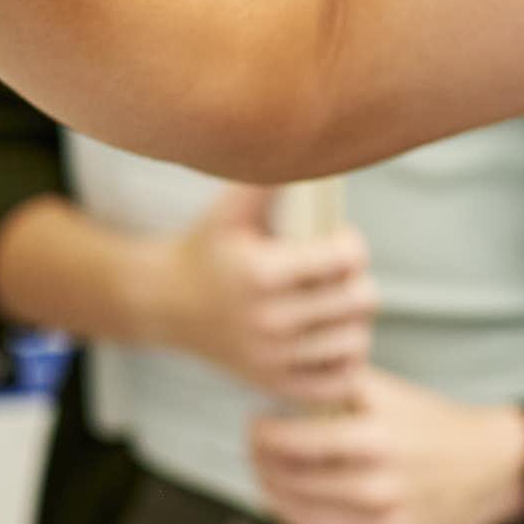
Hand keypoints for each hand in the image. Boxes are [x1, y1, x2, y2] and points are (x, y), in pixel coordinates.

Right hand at [145, 187, 376, 405]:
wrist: (163, 303)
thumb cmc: (207, 247)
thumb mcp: (231, 208)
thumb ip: (270, 178)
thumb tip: (305, 139)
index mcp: (261, 274)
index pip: (346, 258)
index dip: (350, 244)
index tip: (335, 240)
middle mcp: (267, 321)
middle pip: (360, 300)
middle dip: (356, 280)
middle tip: (338, 275)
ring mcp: (270, 358)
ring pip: (355, 341)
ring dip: (354, 320)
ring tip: (336, 305)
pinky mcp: (272, 383)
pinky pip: (338, 383)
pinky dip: (345, 362)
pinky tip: (330, 339)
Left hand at [250, 369, 523, 523]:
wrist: (497, 468)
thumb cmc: (437, 425)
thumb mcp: (395, 394)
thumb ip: (342, 383)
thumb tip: (285, 377)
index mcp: (379, 441)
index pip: (294, 442)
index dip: (264, 434)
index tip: (256, 424)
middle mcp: (381, 491)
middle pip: (290, 484)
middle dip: (263, 465)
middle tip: (257, 451)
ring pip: (301, 520)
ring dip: (277, 498)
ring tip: (273, 478)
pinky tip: (304, 507)